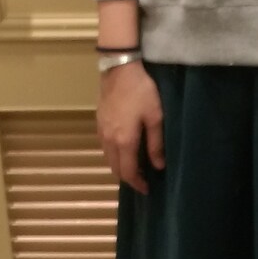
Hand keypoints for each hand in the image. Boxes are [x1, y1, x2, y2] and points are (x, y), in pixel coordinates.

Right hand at [97, 62, 164, 193]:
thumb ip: (156, 144)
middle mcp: (109, 140)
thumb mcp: (155, 117)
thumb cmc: (141, 92)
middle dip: (128, 177)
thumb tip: (158, 166)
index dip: (137, 183)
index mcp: (124, 141)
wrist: (119, 70)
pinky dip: (114, 155)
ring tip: (134, 167)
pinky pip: (105, 147)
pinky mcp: (99, 123)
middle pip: (115, 168)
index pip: (127, 172)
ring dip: (120, 166)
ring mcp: (101, 131)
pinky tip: (124, 150)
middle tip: (142, 180)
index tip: (147, 189)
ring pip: (108, 158)